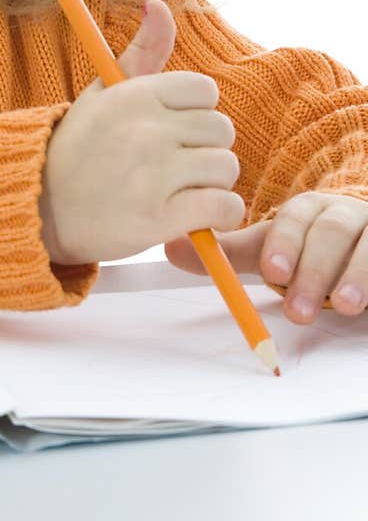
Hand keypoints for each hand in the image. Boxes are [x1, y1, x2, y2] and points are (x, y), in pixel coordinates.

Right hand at [40, 0, 244, 265]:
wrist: (40, 213)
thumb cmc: (77, 151)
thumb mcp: (101, 94)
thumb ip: (141, 53)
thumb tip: (159, 4)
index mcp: (133, 96)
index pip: (204, 91)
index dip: (193, 113)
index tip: (172, 131)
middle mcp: (145, 130)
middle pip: (221, 129)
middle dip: (205, 149)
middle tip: (176, 166)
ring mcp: (152, 175)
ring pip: (225, 167)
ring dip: (212, 184)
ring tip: (180, 191)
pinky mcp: (159, 218)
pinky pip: (224, 207)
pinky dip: (219, 216)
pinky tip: (197, 217)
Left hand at [164, 191, 367, 322]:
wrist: (364, 240)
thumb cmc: (312, 247)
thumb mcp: (274, 249)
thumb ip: (231, 252)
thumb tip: (171, 247)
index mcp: (309, 210)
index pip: (296, 218)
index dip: (284, 244)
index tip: (272, 273)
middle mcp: (346, 215)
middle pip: (333, 233)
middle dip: (314, 271)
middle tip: (298, 310)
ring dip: (357, 276)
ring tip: (343, 306)